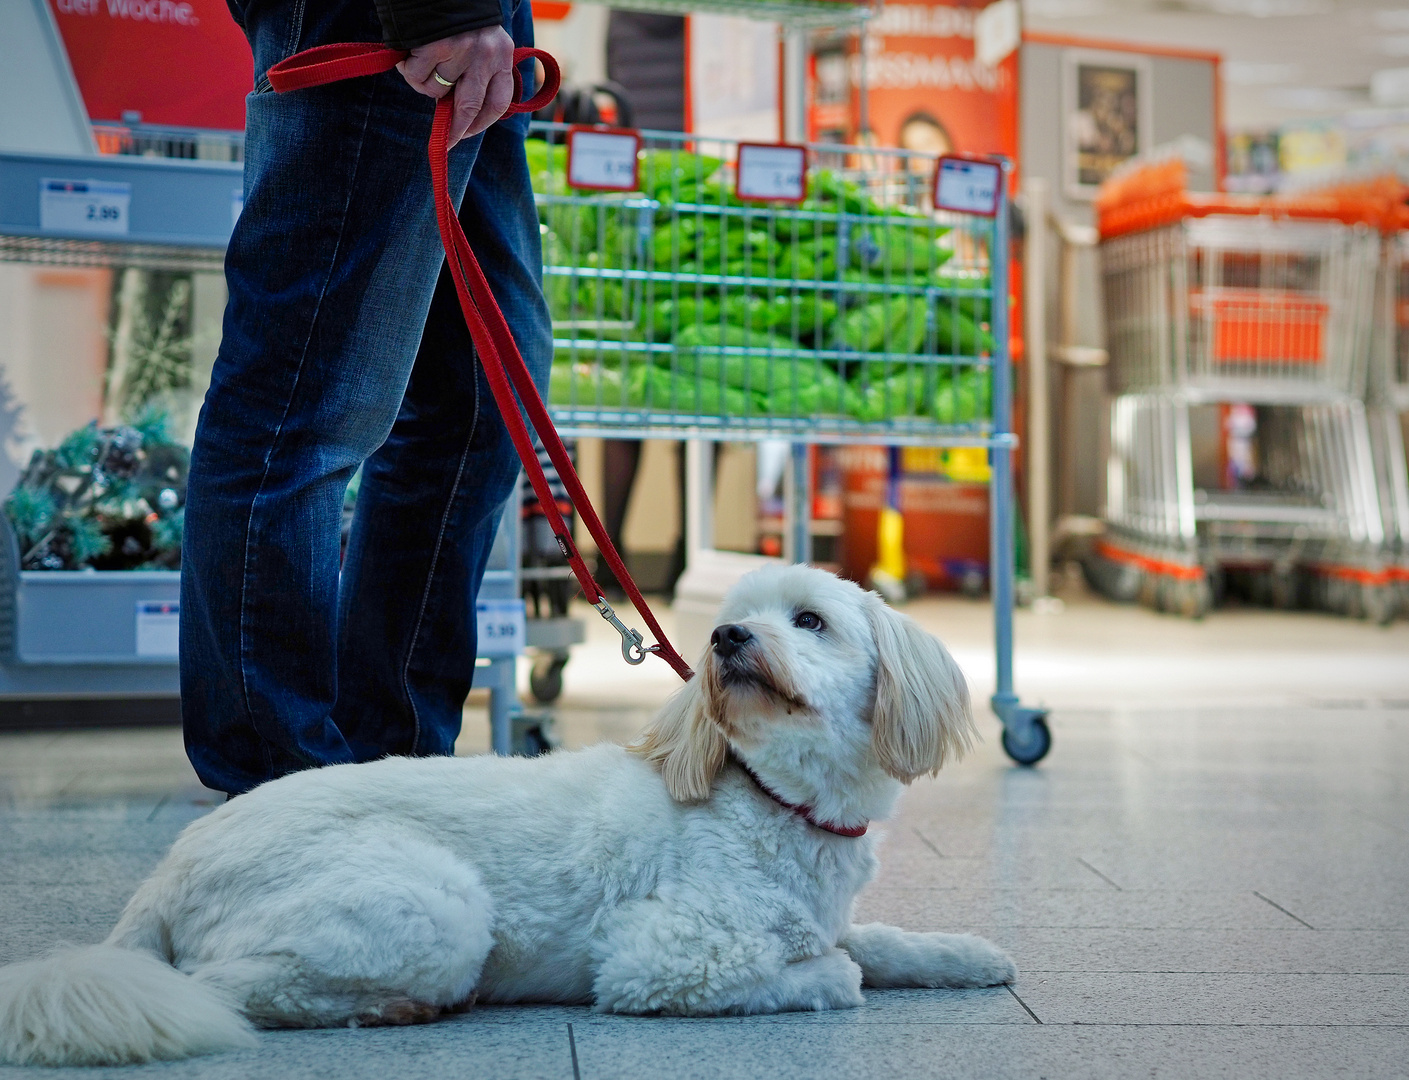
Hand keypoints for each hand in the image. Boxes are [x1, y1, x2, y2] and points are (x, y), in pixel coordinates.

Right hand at [398, 26, 514, 146]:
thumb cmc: (458, 20)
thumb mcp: (482, 45)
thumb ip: (478, 75)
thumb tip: (458, 114)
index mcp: (501, 57)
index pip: (498, 103)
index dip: (482, 124)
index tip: (467, 134)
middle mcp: (486, 55)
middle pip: (470, 107)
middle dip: (456, 128)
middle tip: (445, 141)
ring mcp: (461, 51)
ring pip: (437, 91)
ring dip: (424, 85)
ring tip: (422, 65)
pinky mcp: (436, 45)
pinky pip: (418, 76)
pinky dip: (409, 71)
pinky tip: (410, 56)